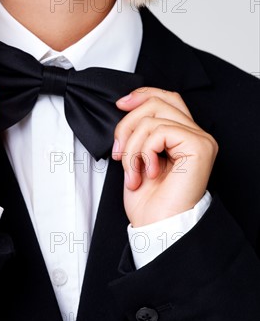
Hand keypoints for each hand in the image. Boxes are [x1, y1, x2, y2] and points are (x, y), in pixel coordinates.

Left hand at [112, 87, 217, 226]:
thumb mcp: (136, 155)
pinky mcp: (199, 146)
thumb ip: (139, 129)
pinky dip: (144, 152)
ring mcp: (200, 139)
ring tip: (132, 170)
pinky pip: (160, 131)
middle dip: (127, 125)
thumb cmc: (149, 200)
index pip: (166, 98)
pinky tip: (147, 172)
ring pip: (154, 118)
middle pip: (157, 102)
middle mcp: (196, 134)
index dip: (141, 95)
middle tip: (119, 153)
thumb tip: (125, 105)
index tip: (119, 105)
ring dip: (132, 146)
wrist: (157, 226)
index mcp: (183, 134)